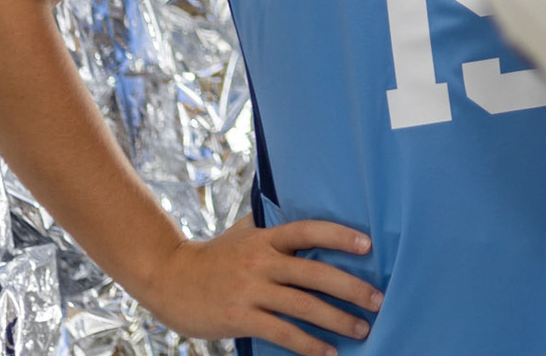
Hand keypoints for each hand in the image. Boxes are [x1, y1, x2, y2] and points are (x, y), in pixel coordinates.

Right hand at [134, 216, 383, 355]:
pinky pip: (282, 332)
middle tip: (378, 299)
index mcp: (265, 238)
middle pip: (315, 273)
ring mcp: (250, 290)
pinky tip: (328, 353)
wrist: (167, 278)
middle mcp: (261, 262)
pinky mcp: (240, 317)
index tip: (368, 245)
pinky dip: (308, 345)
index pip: (309, 231)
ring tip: (362, 330)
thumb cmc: (211, 256)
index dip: (339, 235)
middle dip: (351, 287)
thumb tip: (291, 204)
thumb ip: (267, 225)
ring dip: (337, 320)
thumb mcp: (240, 233)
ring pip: (303, 305)